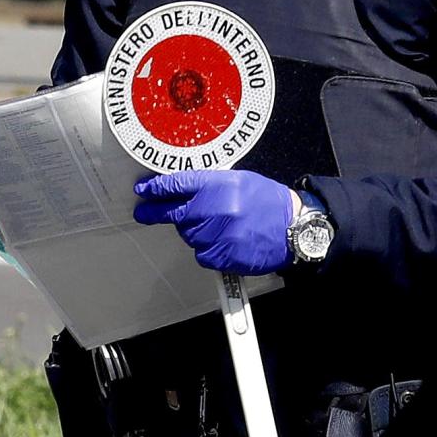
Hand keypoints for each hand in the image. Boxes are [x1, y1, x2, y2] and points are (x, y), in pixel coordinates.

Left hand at [133, 169, 297, 275]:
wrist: (293, 228)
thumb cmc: (268, 203)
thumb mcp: (239, 181)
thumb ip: (209, 184)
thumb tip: (178, 188)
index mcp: (221, 184)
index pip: (178, 184)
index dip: (155, 188)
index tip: (143, 190)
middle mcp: (217, 208)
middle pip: (175, 213)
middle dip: (156, 212)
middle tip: (144, 212)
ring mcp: (219, 233)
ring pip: (188, 235)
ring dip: (195, 231)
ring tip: (219, 226)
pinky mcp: (223, 255)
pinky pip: (202, 254)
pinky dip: (207, 249)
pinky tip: (225, 240)